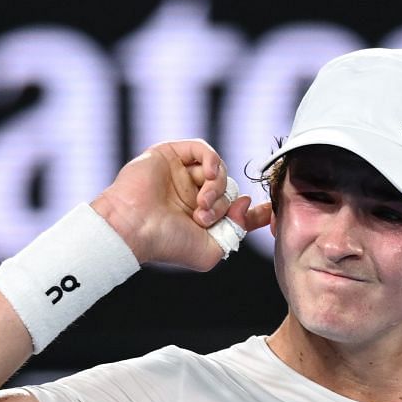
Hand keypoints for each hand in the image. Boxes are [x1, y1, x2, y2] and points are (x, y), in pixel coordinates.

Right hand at [89, 139, 273, 269]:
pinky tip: (210, 175)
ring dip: (217, 188)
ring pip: (218, 170)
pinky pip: (202, 149)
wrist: (133, 228)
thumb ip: (236, 231)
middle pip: (228, 190)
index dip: (252, 211)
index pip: (234, 210)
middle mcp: (192, 195)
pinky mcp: (170, 155)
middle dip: (224, 204)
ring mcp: (181, 175)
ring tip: (202, 204)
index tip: (268, 211)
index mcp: (201, 218)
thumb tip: (245, 204)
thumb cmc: (166, 244)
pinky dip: (212, 161)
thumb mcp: (211, 251)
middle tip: (206, 217)